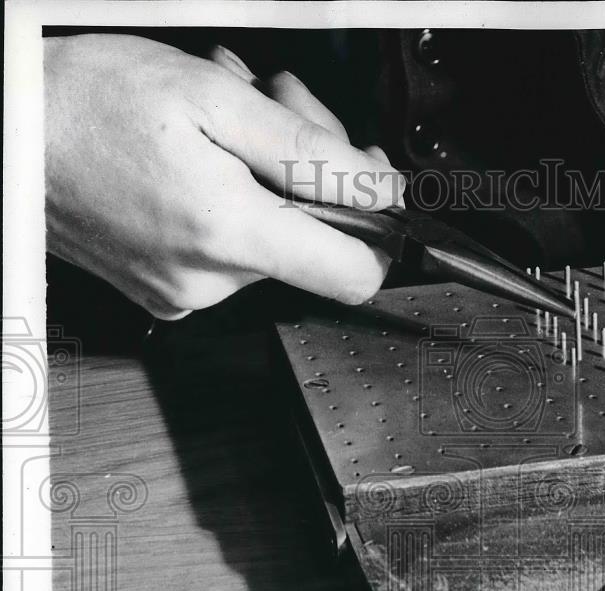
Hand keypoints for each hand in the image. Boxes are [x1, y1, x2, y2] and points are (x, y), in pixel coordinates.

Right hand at [44, 34, 404, 318]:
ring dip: (272, 172)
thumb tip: (380, 189)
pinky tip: (206, 156)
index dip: (380, 229)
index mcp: (230, 233)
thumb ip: (313, 154)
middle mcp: (211, 278)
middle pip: (316, 240)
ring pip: (276, 236)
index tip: (371, 186)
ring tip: (225, 123)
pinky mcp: (167, 286)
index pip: (355, 274)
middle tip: (276, 105)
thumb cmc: (89, 102)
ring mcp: (187, 289)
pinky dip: (237, 197)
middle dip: (313, 167)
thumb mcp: (216, 99)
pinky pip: (234, 248)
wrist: (9, 129)